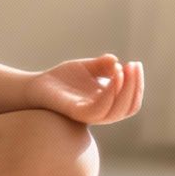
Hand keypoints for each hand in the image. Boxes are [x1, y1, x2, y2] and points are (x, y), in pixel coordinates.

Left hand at [28, 54, 143, 125]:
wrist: (37, 86)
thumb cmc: (63, 79)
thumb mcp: (87, 68)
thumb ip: (103, 66)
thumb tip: (116, 61)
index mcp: (107, 104)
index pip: (131, 102)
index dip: (137, 85)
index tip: (135, 64)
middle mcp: (101, 112)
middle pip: (128, 107)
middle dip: (135, 86)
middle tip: (133, 65)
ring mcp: (89, 114)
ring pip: (117, 111)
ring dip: (125, 89)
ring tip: (123, 68)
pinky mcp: (76, 112)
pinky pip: (99, 109)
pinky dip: (110, 93)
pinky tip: (113, 74)